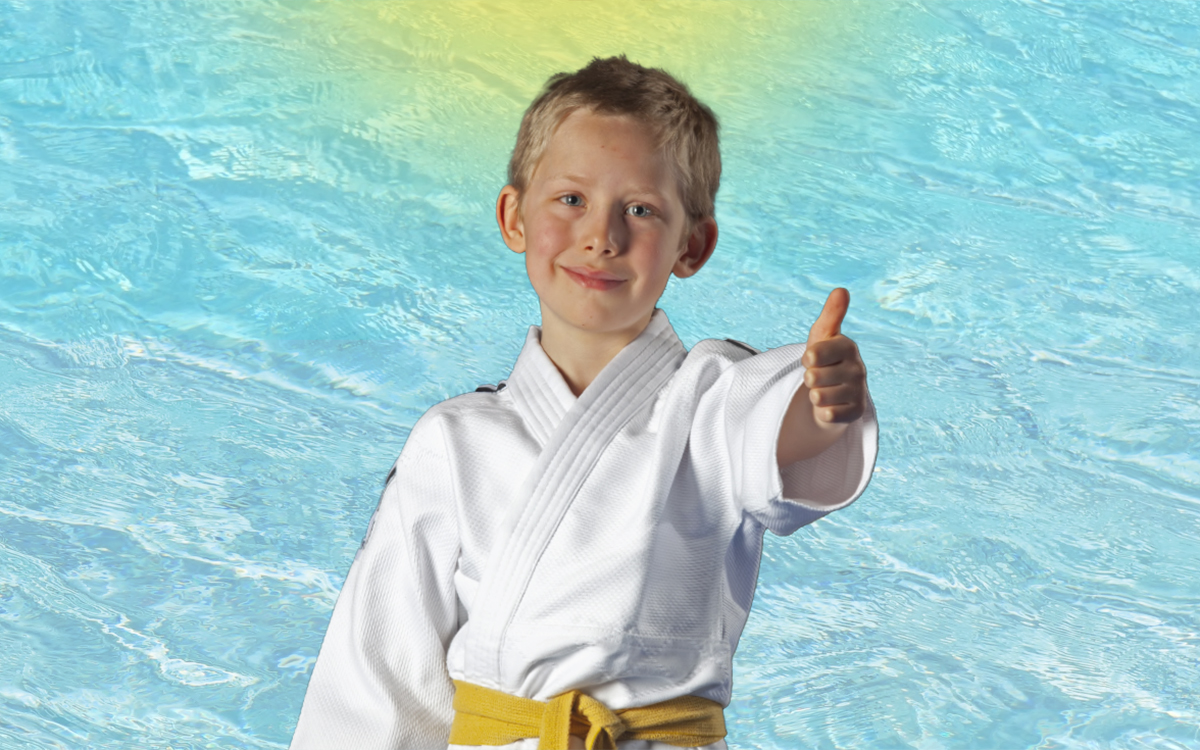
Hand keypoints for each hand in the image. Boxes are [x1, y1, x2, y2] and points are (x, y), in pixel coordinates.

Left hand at [803, 288, 866, 424]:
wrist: (833, 390)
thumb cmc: (824, 358)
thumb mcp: (821, 336)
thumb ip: (830, 315)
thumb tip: (841, 289)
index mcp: (848, 346)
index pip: (814, 355)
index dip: (806, 359)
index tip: (812, 358)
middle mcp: (859, 368)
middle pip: (813, 378)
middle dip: (809, 379)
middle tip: (818, 376)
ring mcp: (859, 391)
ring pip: (819, 397)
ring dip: (815, 396)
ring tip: (824, 390)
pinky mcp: (857, 411)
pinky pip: (828, 415)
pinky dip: (823, 412)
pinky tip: (830, 405)